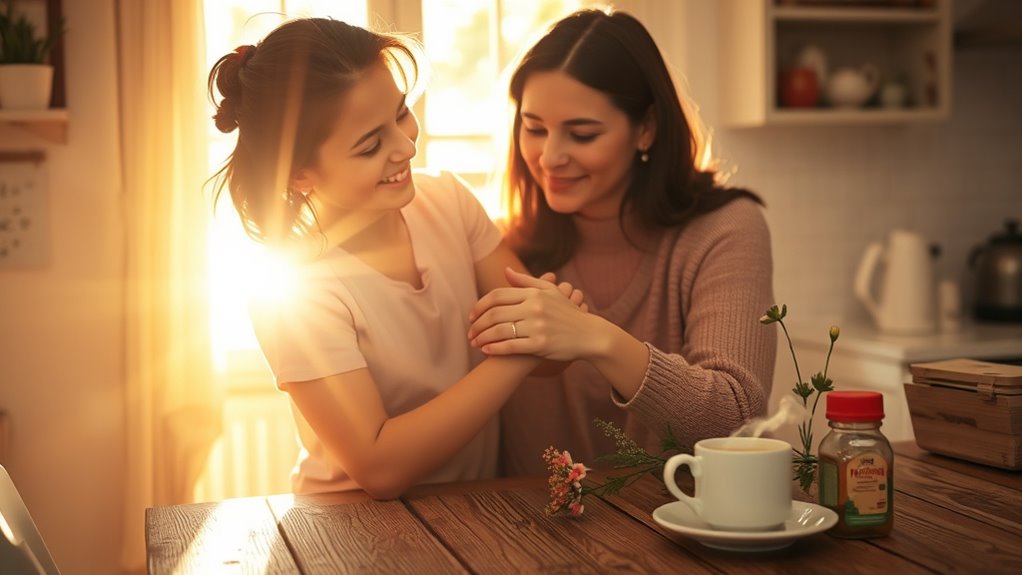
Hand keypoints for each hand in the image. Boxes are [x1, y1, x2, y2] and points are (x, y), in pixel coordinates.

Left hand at [468, 267, 598, 360]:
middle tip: (469, 333)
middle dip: (477, 324)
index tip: (472, 316)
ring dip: (483, 338)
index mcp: (534, 294)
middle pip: (495, 314)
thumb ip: (526, 282)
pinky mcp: (540, 345)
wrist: (589, 335)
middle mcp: (534, 308)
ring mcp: (537, 326)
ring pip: (500, 331)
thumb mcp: (550, 292)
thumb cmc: (567, 313)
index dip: (480, 306)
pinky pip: (511, 347)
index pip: (497, 296)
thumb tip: (506, 272)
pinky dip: (495, 349)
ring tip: (475, 344)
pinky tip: (487, 351)